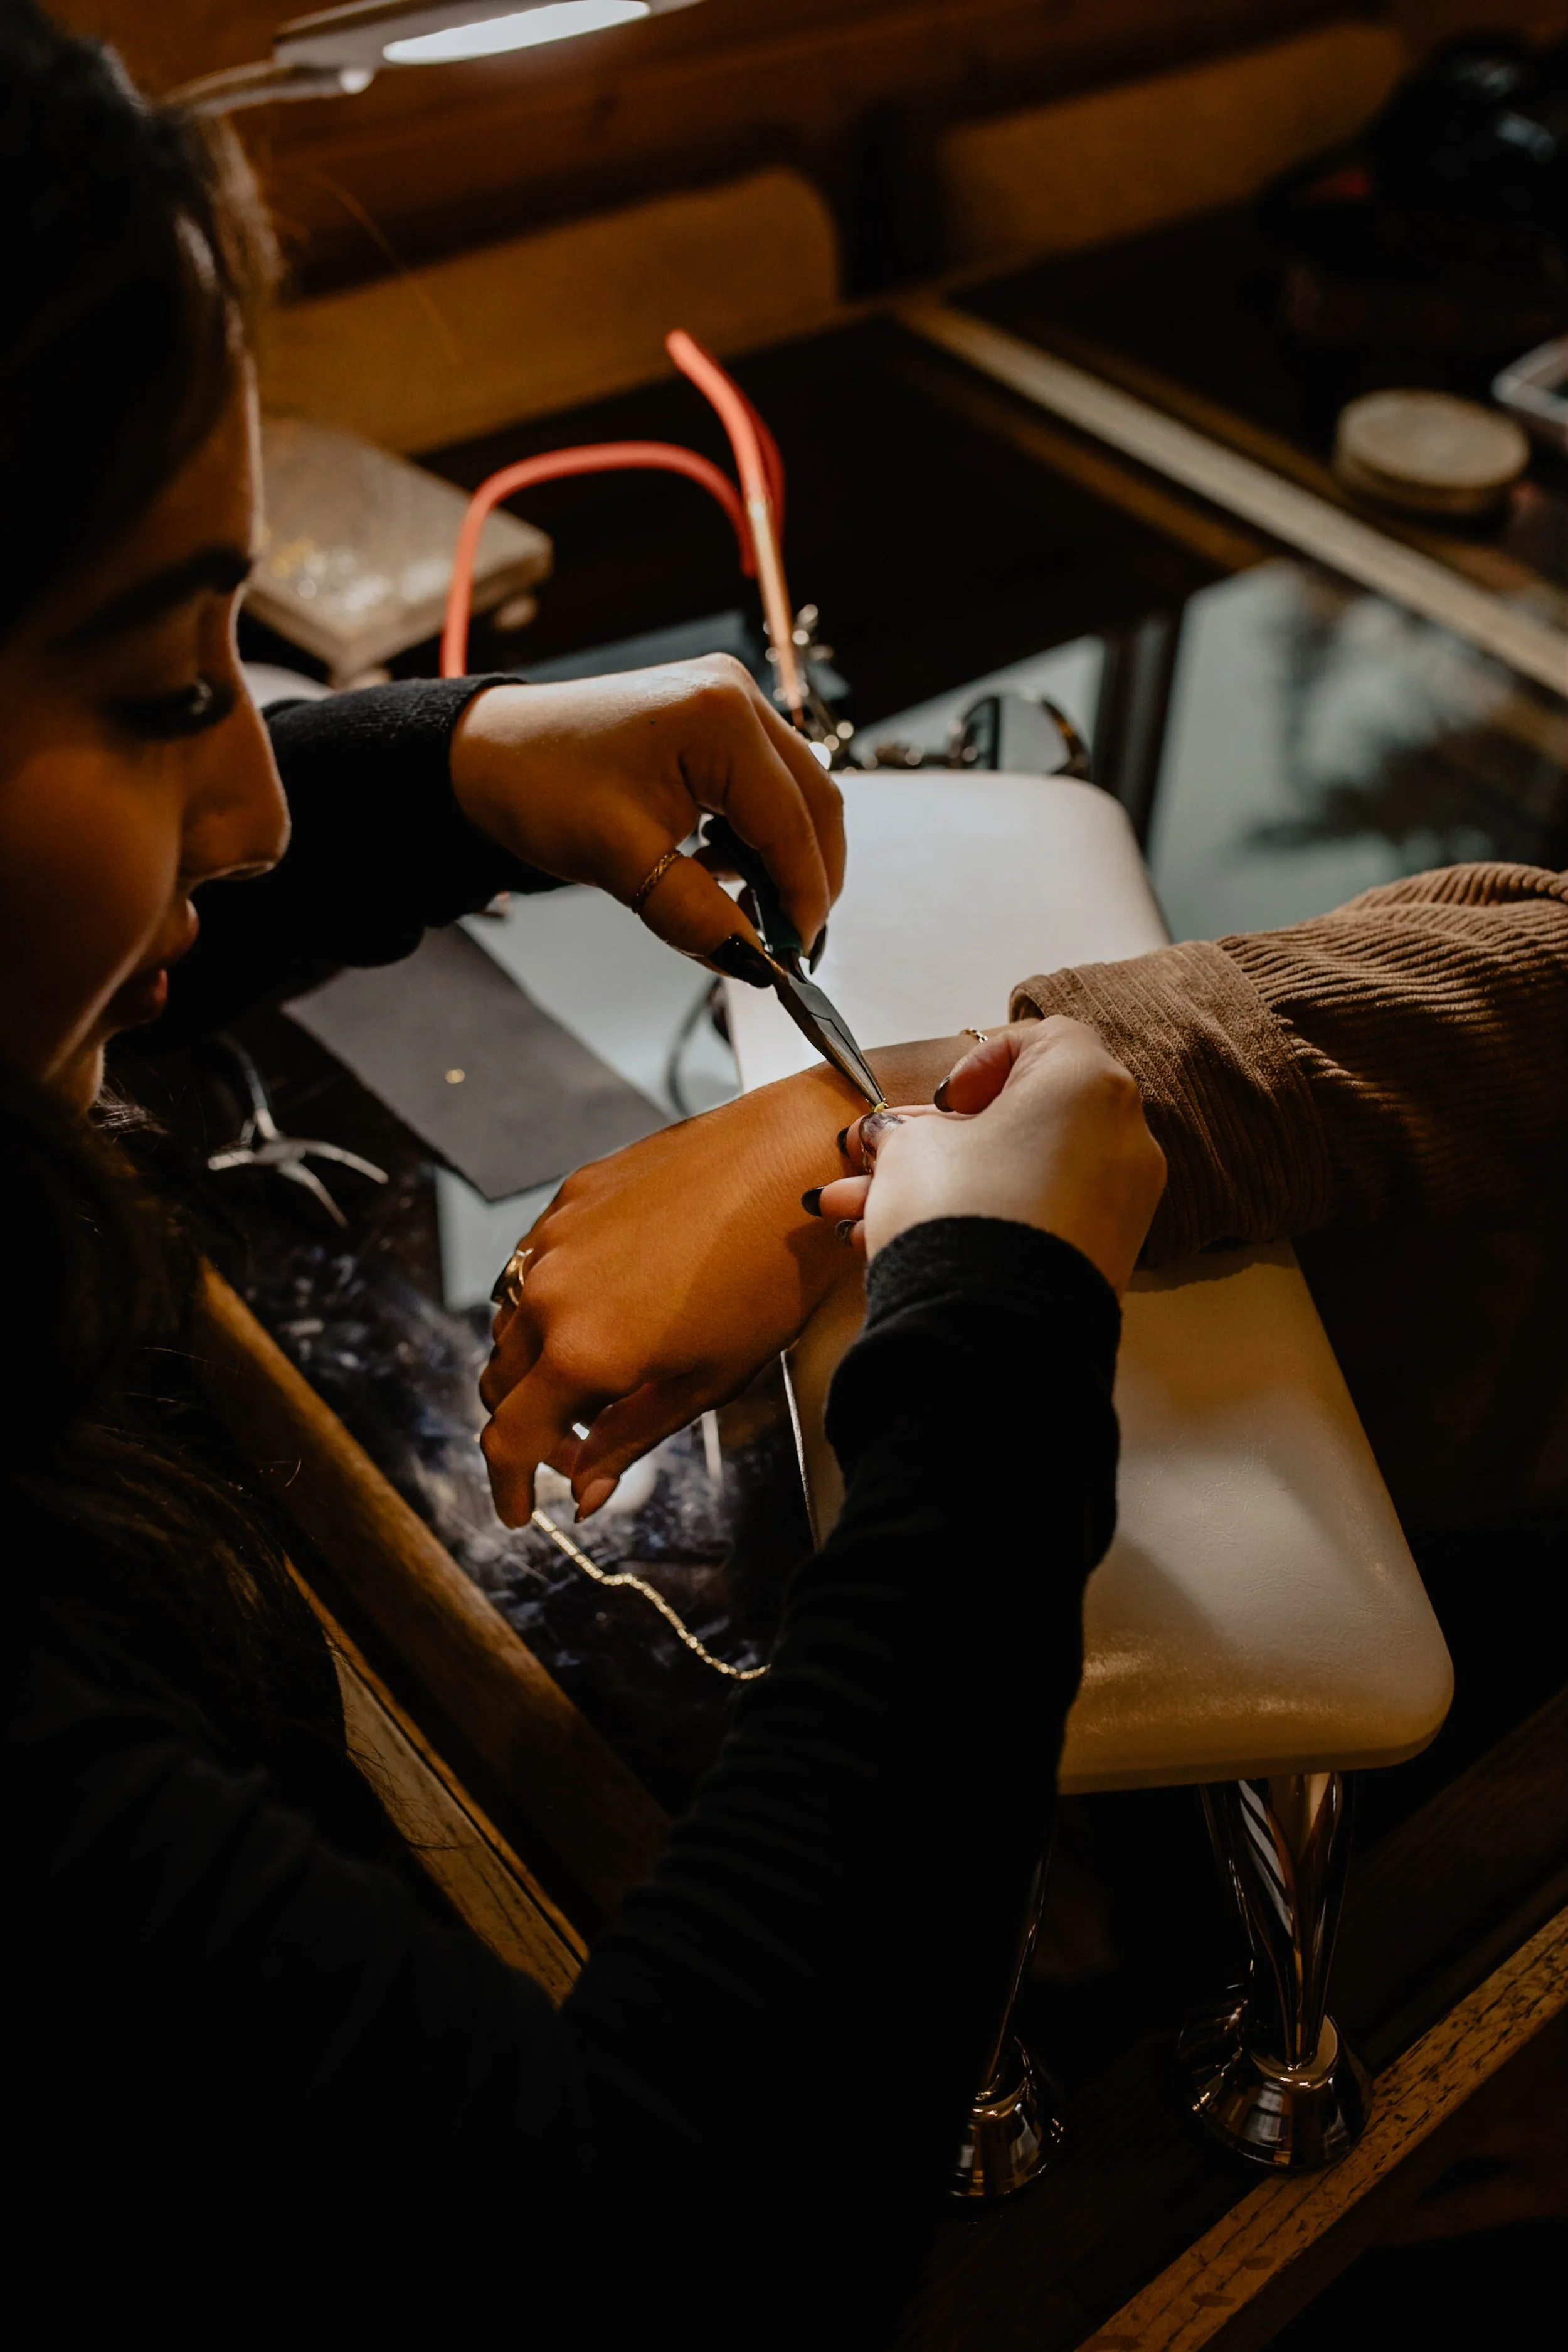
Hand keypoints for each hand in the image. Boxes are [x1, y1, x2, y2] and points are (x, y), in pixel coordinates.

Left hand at [450, 656, 843, 971]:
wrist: (488, 755)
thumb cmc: (538, 787)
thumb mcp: (621, 863)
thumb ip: (697, 917)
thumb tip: (758, 963)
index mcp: (718, 719)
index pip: (793, 823)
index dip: (803, 898)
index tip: (796, 959)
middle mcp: (736, 696)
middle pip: (814, 804)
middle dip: (805, 880)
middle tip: (785, 946)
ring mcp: (730, 702)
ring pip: (796, 797)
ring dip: (781, 861)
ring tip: (741, 909)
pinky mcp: (718, 721)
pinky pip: (766, 787)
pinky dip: (758, 838)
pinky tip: (718, 869)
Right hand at [477, 1036, 974, 1525]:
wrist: (796, 1162)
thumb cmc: (770, 1277)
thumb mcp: (708, 1381)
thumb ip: (630, 1438)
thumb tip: (582, 1493)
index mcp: (582, 1352)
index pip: (507, 1439)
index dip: (507, 1486)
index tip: (518, 1511)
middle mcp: (549, 1293)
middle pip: (497, 1382)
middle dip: (527, 1425)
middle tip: (579, 1446)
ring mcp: (555, 1236)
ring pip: (510, 1320)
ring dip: (534, 1360)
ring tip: (598, 1372)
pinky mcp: (573, 1194)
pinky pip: (535, 1261)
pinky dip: (550, 1299)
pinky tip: (606, 1303)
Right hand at [814, 1018, 1164, 1295]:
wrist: (993, 1330)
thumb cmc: (961, 1215)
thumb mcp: (910, 1149)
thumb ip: (904, 1131)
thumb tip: (893, 1139)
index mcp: (1087, 1083)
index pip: (1041, 1038)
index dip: (979, 1062)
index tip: (939, 1101)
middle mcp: (1122, 1137)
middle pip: (1023, 1119)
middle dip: (939, 1140)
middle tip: (881, 1158)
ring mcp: (1121, 1204)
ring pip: (1020, 1176)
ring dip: (947, 1186)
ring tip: (863, 1213)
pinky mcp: (1105, 1258)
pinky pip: (1039, 1220)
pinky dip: (985, 1221)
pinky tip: (906, 1244)